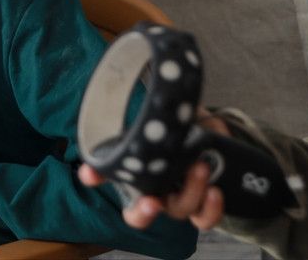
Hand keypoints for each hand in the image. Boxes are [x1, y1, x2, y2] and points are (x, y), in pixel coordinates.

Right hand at [78, 108, 230, 230]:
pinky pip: (204, 217)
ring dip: (188, 193)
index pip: (105, 175)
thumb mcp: (171, 118)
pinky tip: (214, 192)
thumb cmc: (185, 129)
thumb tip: (148, 90)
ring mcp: (179, 200)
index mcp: (137, 171)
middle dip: (142, 211)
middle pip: (138, 214)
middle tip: (151, 202)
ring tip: (200, 168)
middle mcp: (155, 192)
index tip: (91, 173)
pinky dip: (210, 208)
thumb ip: (157, 110)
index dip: (95, 177)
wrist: (216, 145)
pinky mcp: (205, 205)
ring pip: (177, 210)